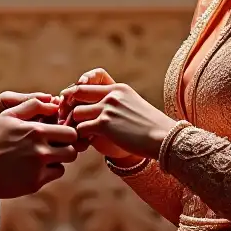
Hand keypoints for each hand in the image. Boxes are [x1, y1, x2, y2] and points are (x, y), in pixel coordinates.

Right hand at [0, 97, 78, 198]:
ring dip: (58, 159)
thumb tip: (54, 103)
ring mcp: (38, 168)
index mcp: (37, 131)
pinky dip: (48, 171)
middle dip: (67, 146)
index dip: (67, 132)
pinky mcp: (34, 184)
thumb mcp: (7, 115)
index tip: (59, 133)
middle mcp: (41, 150)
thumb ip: (32, 105)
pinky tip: (34, 166)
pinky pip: (52, 175)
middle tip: (56, 145)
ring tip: (44, 155)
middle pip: (72, 149)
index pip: (70, 132)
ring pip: (64, 163)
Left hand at [60, 67, 177, 162]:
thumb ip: (117, 105)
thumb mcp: (133, 107)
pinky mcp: (105, 124)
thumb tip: (102, 112)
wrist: (165, 139)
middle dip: (68, 106)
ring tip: (74, 135)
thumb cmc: (152, 128)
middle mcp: (111, 94)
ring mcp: (108, 108)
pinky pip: (80, 128)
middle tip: (65, 120)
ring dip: (73, 124)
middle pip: (77, 93)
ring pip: (77, 112)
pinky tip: (83, 144)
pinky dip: (79, 137)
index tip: (71, 107)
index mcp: (118, 88)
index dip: (76, 96)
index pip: (87, 85)